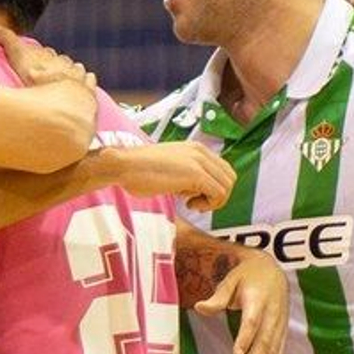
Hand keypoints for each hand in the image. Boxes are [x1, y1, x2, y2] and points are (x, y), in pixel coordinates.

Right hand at [0, 27, 96, 91]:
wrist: (64, 99)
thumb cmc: (41, 80)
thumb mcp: (19, 58)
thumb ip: (7, 42)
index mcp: (49, 57)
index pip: (44, 53)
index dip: (40, 55)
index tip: (37, 57)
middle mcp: (65, 64)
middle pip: (60, 60)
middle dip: (56, 63)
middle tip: (50, 69)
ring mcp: (78, 77)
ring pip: (76, 69)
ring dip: (73, 70)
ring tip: (68, 75)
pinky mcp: (88, 90)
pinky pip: (89, 80)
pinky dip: (88, 79)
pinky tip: (88, 78)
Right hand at [111, 143, 234, 213]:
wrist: (123, 165)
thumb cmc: (138, 171)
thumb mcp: (169, 170)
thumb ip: (186, 176)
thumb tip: (195, 191)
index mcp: (196, 149)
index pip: (223, 169)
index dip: (214, 189)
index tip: (195, 198)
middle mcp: (201, 152)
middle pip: (230, 177)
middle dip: (218, 196)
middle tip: (197, 204)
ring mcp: (199, 161)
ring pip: (227, 186)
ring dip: (213, 202)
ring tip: (192, 204)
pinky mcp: (195, 174)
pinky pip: (218, 193)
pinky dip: (208, 205)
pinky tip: (188, 204)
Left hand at [194, 250, 288, 353]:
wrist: (273, 270)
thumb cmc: (246, 277)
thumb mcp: (230, 280)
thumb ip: (217, 297)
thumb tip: (198, 307)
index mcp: (258, 299)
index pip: (252, 321)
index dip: (245, 338)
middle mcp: (273, 313)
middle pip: (263, 342)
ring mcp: (279, 324)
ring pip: (272, 351)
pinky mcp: (282, 332)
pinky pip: (279, 353)